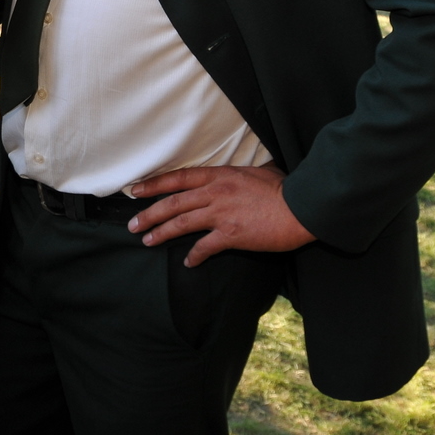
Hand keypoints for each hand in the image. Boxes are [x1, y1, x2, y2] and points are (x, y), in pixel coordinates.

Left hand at [127, 165, 315, 265]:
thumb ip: (241, 174)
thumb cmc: (285, 189)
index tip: (136, 190)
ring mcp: (221, 213)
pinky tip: (188, 262)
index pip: (178, 178)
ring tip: (147, 240)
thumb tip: (242, 173)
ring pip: (181, 223)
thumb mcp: (259, 171)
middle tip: (132, 223)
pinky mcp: (231, 234)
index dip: (154, 184)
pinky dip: (194, 256)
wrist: (302, 206)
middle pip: (172, 203)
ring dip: (161, 233)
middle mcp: (215, 192)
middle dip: (149, 214)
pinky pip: (204, 247)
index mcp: (219, 175)